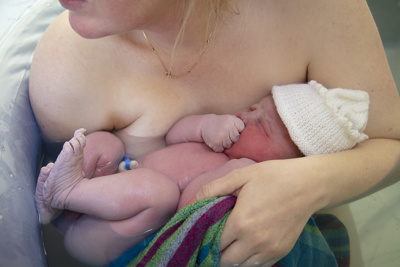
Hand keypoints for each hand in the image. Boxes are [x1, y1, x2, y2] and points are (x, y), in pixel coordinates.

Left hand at [195, 159, 322, 265]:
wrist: (308, 185)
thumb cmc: (273, 177)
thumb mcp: (241, 175)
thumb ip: (213, 189)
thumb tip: (191, 202)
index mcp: (241, 222)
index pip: (213, 244)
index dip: (205, 240)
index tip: (202, 234)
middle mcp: (254, 241)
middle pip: (225, 261)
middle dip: (215, 252)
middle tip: (212, 241)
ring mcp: (270, 249)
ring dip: (231, 259)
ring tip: (227, 246)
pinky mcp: (281, 252)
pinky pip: (258, 266)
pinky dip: (248, 262)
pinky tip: (244, 248)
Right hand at [202, 114, 244, 151]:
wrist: (204, 124)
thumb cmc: (220, 123)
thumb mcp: (229, 119)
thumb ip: (238, 124)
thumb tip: (251, 135)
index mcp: (232, 120)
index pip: (241, 129)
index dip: (236, 131)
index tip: (231, 129)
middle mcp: (227, 127)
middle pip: (236, 139)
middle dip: (231, 138)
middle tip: (224, 134)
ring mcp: (222, 135)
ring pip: (229, 145)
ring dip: (224, 143)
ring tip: (219, 137)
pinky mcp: (216, 143)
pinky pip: (222, 149)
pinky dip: (219, 147)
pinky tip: (216, 141)